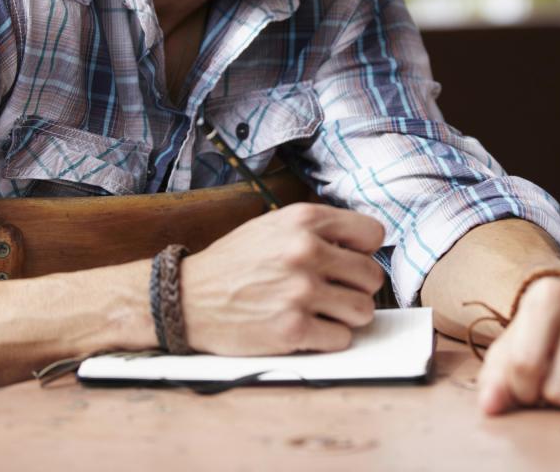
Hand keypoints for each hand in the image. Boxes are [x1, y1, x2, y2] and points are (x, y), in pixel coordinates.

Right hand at [178, 203, 384, 354]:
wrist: (186, 298)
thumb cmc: (234, 263)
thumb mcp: (273, 226)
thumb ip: (317, 230)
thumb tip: (365, 247)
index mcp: (303, 220)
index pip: (373, 233)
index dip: (365, 250)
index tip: (350, 261)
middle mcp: (305, 251)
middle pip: (372, 276)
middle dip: (357, 288)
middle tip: (335, 293)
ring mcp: (300, 291)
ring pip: (363, 310)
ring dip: (346, 316)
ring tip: (322, 312)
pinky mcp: (292, 328)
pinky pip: (342, 339)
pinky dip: (329, 339)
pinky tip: (307, 329)